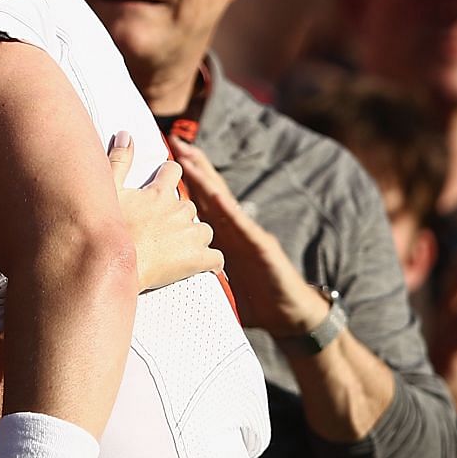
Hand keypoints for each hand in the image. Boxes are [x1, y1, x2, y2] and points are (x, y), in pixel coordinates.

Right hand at [110, 133, 222, 290]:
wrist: (114, 268)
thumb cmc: (108, 231)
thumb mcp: (108, 191)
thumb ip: (118, 161)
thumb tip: (126, 134)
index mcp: (159, 192)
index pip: (174, 171)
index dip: (170, 176)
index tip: (162, 185)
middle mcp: (179, 209)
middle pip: (189, 206)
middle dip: (180, 216)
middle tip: (161, 231)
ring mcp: (191, 234)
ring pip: (204, 231)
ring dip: (195, 238)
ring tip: (178, 250)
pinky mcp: (198, 258)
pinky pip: (216, 258)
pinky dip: (210, 262)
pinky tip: (200, 266)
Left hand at [168, 134, 323, 334]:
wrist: (289, 316)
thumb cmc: (254, 301)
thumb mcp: (219, 285)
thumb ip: (199, 275)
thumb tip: (167, 277)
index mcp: (224, 236)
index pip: (203, 202)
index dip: (186, 181)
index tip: (167, 160)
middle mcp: (236, 230)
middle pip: (212, 192)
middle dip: (195, 167)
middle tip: (176, 142)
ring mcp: (250, 236)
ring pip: (225, 202)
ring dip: (207, 180)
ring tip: (191, 159)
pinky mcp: (263, 248)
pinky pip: (244, 227)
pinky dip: (230, 211)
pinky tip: (217, 198)